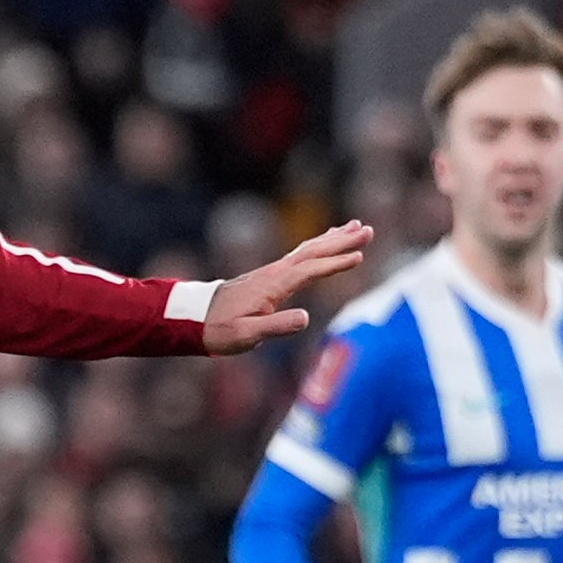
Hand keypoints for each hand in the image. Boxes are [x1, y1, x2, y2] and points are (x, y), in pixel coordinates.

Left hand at [201, 221, 373, 353]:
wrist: (194, 319)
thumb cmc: (220, 330)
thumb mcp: (247, 335)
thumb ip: (275, 326)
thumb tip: (305, 318)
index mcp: (273, 285)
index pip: (310, 270)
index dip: (335, 263)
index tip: (359, 255)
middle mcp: (275, 272)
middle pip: (313, 251)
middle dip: (342, 240)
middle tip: (368, 229)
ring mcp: (272, 272)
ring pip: (308, 249)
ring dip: (333, 238)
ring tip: (355, 226)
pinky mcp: (270, 276)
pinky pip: (301, 255)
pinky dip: (318, 246)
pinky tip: (325, 244)